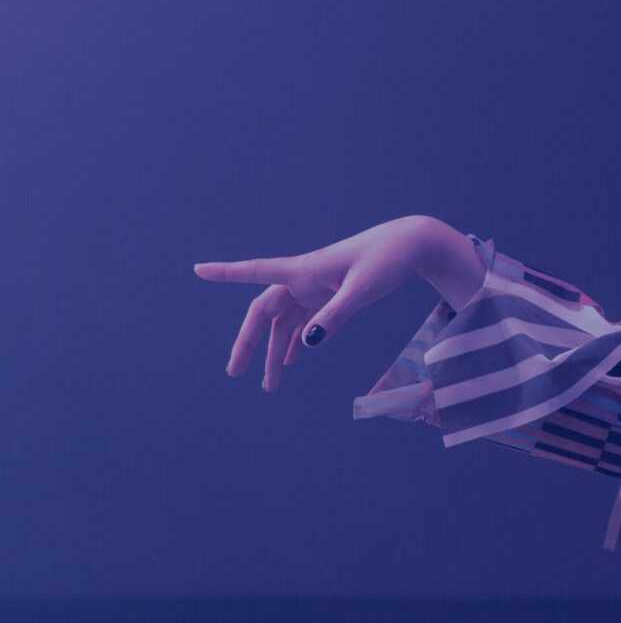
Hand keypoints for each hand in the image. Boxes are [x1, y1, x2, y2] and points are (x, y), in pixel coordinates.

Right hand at [194, 214, 442, 391]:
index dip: (226, 273)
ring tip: (271, 385)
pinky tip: (294, 361)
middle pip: (266, 312)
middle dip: (249, 342)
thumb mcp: (363, 289)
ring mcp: (317, 288)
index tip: (198, 270)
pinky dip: (297, 341)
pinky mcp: (332, 295)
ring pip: (286, 323)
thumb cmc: (387, 260)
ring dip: (277, 352)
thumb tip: (306, 345)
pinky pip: (306, 322)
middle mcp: (304, 278)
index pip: (256, 271)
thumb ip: (335, 315)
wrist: (412, 245)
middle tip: (235, 372)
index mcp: (304, 269)